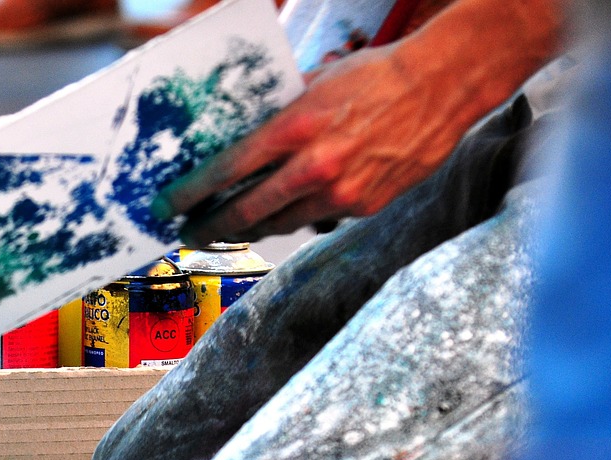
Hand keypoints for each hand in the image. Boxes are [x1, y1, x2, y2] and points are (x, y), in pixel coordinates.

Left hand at [153, 43, 470, 244]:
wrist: (444, 85)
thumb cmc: (378, 76)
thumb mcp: (315, 85)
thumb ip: (278, 117)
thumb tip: (240, 141)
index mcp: (296, 129)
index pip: (225, 171)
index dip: (190, 194)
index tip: (166, 205)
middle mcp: (315, 167)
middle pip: (244, 213)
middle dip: (208, 227)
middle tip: (187, 232)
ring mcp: (340, 193)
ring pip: (278, 224)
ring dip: (248, 228)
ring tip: (227, 227)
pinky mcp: (363, 207)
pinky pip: (315, 218)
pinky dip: (296, 215)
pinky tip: (285, 209)